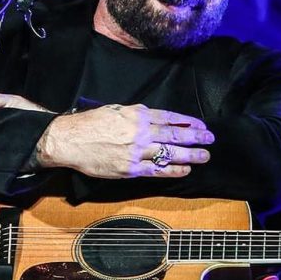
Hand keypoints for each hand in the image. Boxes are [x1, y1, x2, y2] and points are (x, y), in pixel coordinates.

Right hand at [37, 103, 213, 178]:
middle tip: (210, 139)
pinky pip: (156, 170)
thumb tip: (155, 117)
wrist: (70, 139)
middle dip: (195, 137)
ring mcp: (136, 151)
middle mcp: (140, 132)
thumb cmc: (91, 123)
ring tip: (204, 156)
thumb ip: (137, 114)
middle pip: (175, 134)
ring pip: (169, 153)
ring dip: (190, 155)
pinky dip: (173, 170)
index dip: (188, 121)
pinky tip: (184, 170)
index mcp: (138, 115)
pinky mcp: (129, 169)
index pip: (170, 117)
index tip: (201, 125)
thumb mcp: (116, 109)